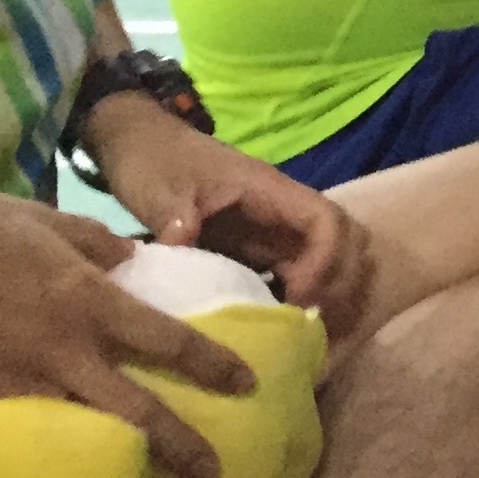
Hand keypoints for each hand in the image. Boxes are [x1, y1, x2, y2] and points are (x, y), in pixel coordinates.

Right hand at [0, 182, 247, 477]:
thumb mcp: (46, 219)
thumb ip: (96, 244)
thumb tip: (130, 259)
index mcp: (89, 302)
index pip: (170, 342)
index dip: (214, 365)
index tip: (247, 384)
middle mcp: (63, 353)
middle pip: (137, 413)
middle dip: (181, 446)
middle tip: (213, 473)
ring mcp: (15, 386)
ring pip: (79, 434)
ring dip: (113, 458)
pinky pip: (13, 429)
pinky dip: (36, 445)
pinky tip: (47, 459)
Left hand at [96, 104, 376, 341]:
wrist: (137, 145)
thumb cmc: (154, 159)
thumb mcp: (159, 187)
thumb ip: (173, 217)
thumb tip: (181, 251)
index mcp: (268, 191)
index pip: (326, 221)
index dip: (326, 261)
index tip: (297, 298)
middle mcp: (280, 212)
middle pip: (341, 242)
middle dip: (334, 283)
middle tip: (305, 323)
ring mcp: (269, 230)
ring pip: (320, 261)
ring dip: (317, 294)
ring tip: (291, 332)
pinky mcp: (253, 248)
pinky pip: (289, 275)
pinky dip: (290, 300)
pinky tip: (268, 327)